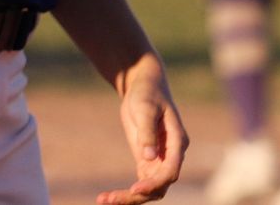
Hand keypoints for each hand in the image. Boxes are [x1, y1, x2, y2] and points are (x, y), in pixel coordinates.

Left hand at [96, 55, 187, 204]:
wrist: (143, 86)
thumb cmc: (147, 93)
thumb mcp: (145, 108)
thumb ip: (147, 132)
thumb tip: (149, 156)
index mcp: (177, 143)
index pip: (170, 171)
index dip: (155, 183)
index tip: (136, 189)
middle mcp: (171, 156)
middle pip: (159, 186)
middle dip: (137, 196)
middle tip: (110, 200)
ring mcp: (159, 161)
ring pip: (149, 189)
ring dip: (129, 198)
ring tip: (103, 200)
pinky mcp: (146, 161)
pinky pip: (140, 183)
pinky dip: (126, 192)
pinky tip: (107, 197)